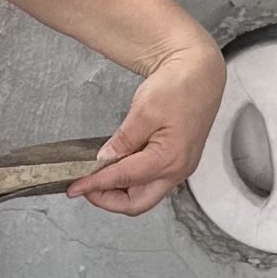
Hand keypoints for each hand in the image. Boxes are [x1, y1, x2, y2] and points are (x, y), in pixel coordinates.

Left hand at [71, 38, 225, 216]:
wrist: (201, 74)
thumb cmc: (179, 86)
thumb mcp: (144, 110)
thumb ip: (124, 140)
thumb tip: (105, 160)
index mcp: (169, 159)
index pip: (123, 180)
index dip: (95, 185)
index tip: (75, 187)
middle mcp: (177, 170)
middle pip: (137, 203)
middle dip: (108, 200)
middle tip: (86, 186)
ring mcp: (180, 167)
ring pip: (145, 195)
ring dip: (119, 191)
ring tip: (98, 176)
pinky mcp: (178, 161)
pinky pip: (152, 181)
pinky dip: (131, 180)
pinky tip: (118, 167)